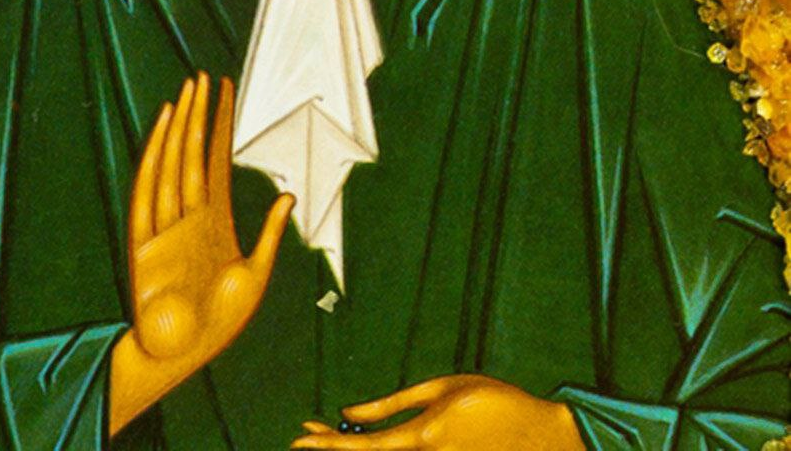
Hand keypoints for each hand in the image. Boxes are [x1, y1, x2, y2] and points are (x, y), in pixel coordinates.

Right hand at [110, 74, 294, 434]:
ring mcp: (166, 222)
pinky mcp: (144, 238)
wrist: (182, 357)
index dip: (222, 125)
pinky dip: (154, 156)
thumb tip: (287, 193)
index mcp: (215, 218)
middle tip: (202, 77)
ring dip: (179, 126)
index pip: (218, 159)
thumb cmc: (217, 323)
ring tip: (186, 92)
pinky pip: (148, 188)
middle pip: (193, 152)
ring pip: (173, 161)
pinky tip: (161, 129)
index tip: (225, 91)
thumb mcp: (255, 275)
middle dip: (199, 114)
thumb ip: (270, 233)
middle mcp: (189, 213)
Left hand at [292, 375, 585, 449]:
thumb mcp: (440, 390)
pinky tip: (364, 442)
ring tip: (323, 436)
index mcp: (423, 437)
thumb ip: (393, 405)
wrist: (534, 433)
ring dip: (354, 450)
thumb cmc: (488, 400)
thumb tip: (350, 412)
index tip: (300, 438)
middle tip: (304, 439)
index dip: (329, 445)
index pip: (365, 446)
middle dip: (333, 449)